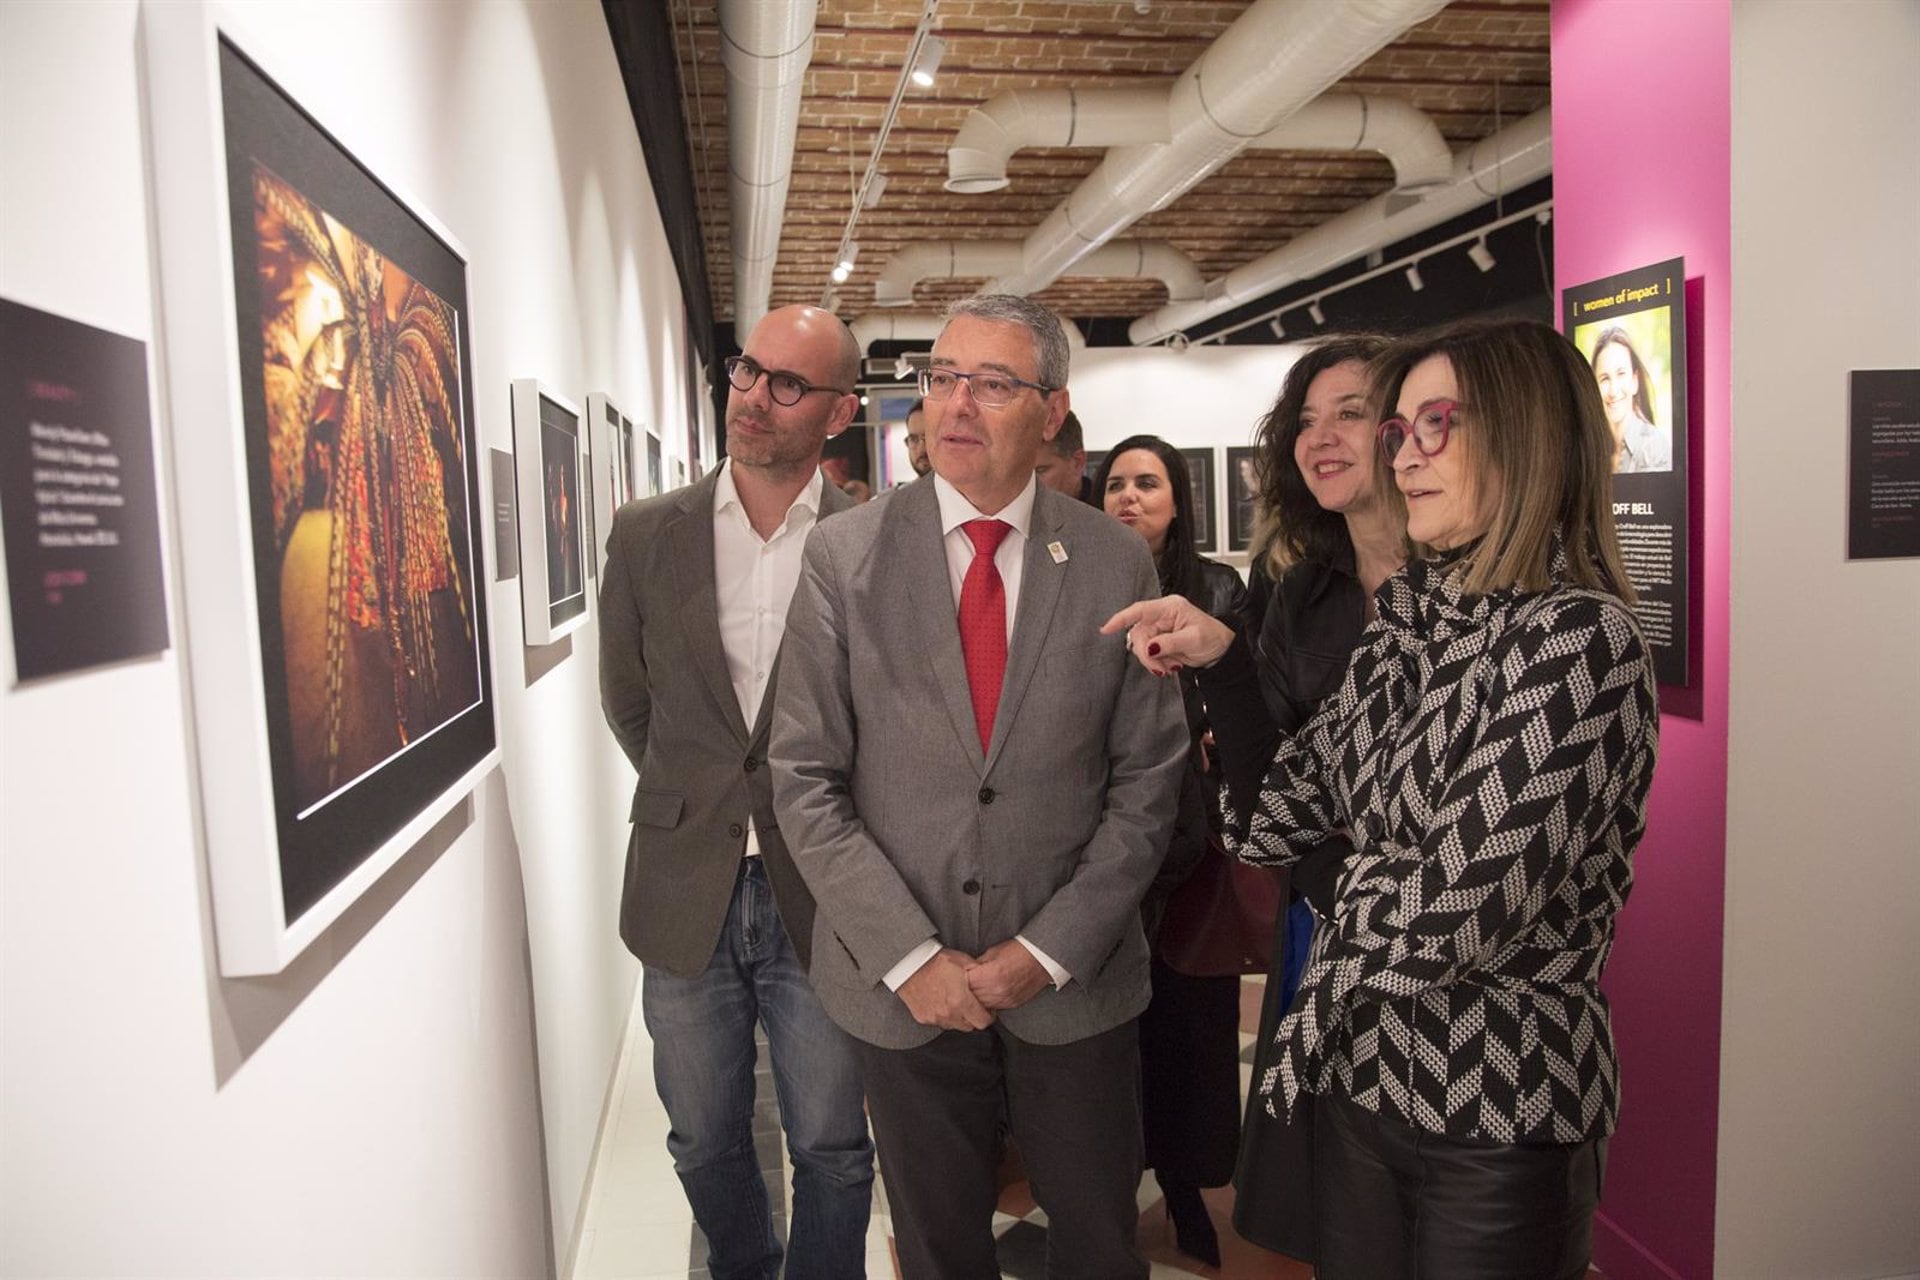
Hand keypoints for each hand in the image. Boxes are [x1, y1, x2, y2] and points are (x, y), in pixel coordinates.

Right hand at [898, 948, 995, 1030]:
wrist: (908, 963)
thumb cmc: (934, 960)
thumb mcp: (963, 961)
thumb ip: (979, 973)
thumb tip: (990, 979)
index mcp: (961, 1001)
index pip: (983, 1022)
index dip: (988, 1016)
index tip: (987, 1010)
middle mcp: (948, 1013)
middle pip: (969, 1026)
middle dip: (973, 1017)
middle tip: (972, 1004)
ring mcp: (934, 1017)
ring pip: (954, 1026)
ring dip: (958, 1017)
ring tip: (956, 1002)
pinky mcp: (923, 1018)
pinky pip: (939, 1022)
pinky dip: (943, 1016)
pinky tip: (942, 1002)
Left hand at [964, 940, 1051, 1010]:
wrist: (1042, 958)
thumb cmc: (1020, 951)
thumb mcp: (993, 952)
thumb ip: (977, 964)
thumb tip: (965, 970)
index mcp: (992, 975)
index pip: (965, 983)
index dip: (958, 978)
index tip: (955, 975)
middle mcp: (998, 990)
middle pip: (971, 997)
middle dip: (964, 990)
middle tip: (959, 984)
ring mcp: (1005, 999)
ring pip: (980, 1005)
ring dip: (974, 999)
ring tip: (971, 989)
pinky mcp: (1011, 1004)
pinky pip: (993, 1007)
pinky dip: (986, 1001)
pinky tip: (985, 993)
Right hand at [1100, 595, 1234, 674]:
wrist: (1221, 650)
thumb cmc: (1212, 638)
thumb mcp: (1193, 639)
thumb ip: (1169, 643)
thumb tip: (1149, 647)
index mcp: (1170, 608)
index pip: (1140, 610)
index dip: (1121, 619)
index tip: (1106, 629)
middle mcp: (1162, 616)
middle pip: (1139, 634)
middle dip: (1147, 654)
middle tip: (1160, 668)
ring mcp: (1160, 628)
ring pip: (1142, 646)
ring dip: (1153, 661)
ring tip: (1171, 667)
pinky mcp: (1160, 641)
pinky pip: (1149, 653)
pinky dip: (1157, 663)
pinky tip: (1171, 665)